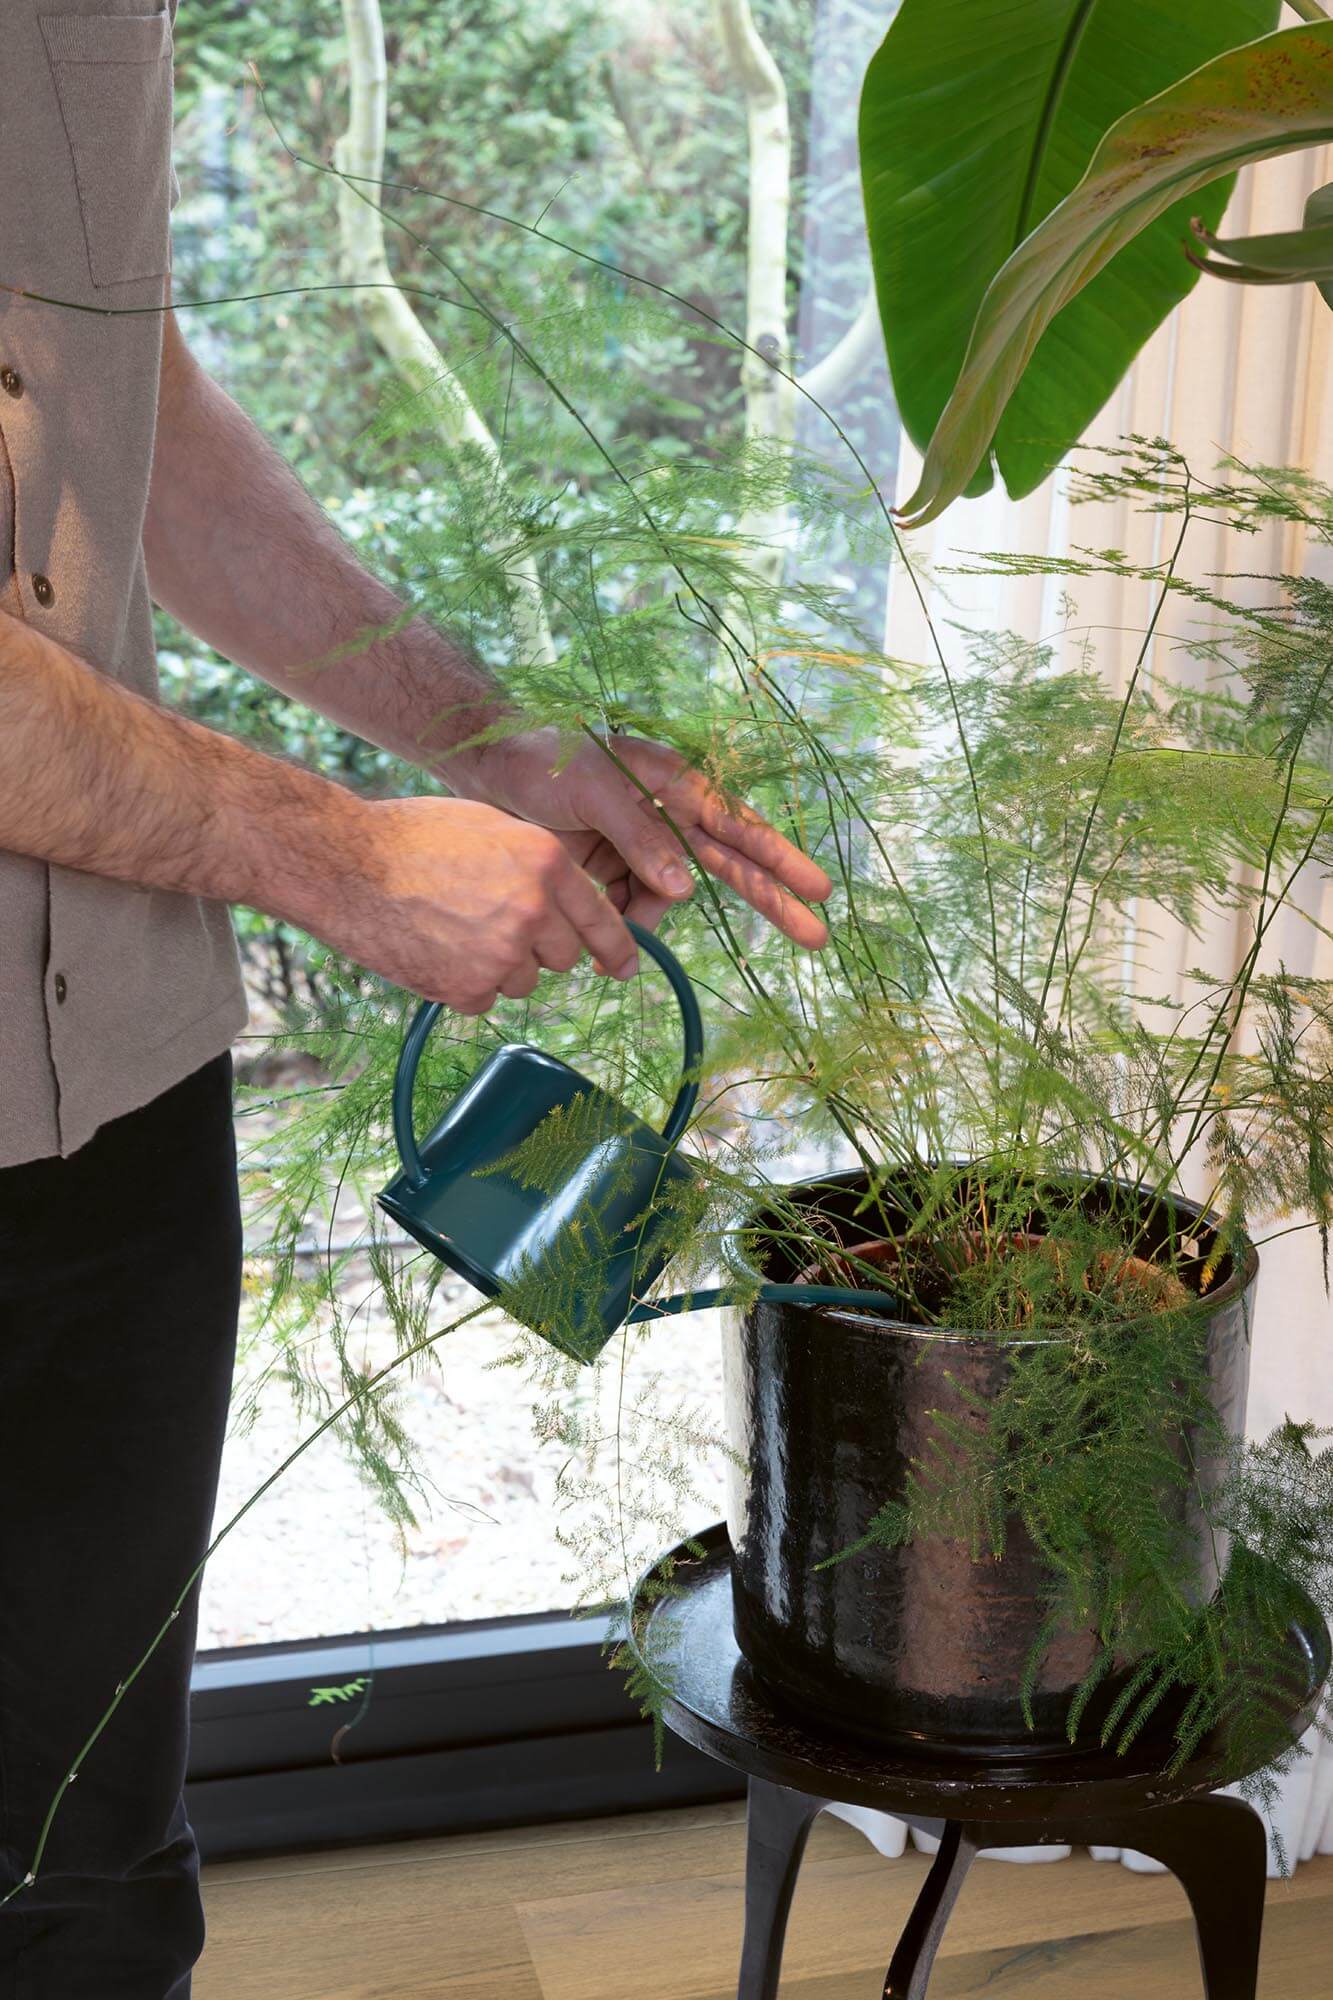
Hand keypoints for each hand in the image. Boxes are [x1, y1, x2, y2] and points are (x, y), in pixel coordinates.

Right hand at [310, 795, 639, 1013]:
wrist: (345, 863)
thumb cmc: (412, 836)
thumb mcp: (490, 826)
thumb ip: (536, 864)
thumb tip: (566, 903)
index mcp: (546, 862)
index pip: (601, 918)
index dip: (617, 948)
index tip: (626, 968)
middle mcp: (533, 910)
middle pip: (564, 956)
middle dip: (538, 948)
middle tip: (492, 925)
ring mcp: (501, 953)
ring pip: (524, 981)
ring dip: (499, 968)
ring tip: (452, 930)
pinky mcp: (467, 988)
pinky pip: (484, 1000)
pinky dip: (463, 986)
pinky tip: (434, 951)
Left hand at [449, 727, 832, 949]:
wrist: (487, 769)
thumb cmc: (542, 762)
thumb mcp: (592, 792)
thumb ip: (641, 838)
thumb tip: (687, 890)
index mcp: (674, 783)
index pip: (738, 826)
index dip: (779, 861)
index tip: (818, 889)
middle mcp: (668, 815)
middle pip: (730, 865)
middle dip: (771, 901)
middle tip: (819, 939)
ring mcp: (642, 845)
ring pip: (665, 900)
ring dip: (642, 922)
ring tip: (602, 928)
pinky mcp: (613, 869)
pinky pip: (629, 908)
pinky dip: (616, 924)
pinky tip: (595, 938)